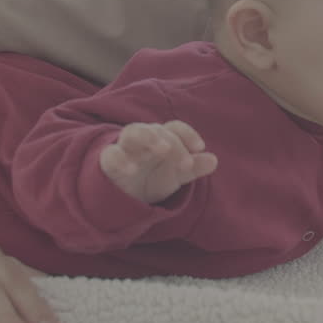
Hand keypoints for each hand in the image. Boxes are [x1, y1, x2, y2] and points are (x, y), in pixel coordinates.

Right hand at [99, 121, 217, 203]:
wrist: (124, 195)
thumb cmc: (153, 177)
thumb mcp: (176, 174)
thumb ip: (193, 167)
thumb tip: (214, 160)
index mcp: (162, 138)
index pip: (175, 128)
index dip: (188, 134)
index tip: (200, 148)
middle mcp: (144, 138)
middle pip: (157, 130)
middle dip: (174, 143)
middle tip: (186, 163)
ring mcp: (125, 147)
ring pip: (133, 132)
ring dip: (149, 138)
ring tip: (163, 150)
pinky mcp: (109, 160)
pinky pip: (112, 155)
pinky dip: (121, 159)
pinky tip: (132, 170)